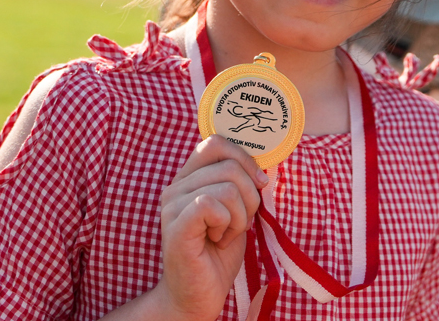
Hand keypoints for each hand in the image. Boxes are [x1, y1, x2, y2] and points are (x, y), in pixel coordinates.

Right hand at [151, 135, 268, 320]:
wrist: (198, 295)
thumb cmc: (217, 255)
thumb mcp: (237, 212)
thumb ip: (243, 185)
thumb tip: (266, 163)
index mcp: (188, 179)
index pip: (215, 142)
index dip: (244, 158)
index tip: (259, 184)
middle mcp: (175, 187)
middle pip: (229, 165)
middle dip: (249, 197)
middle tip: (239, 223)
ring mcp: (172, 205)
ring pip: (227, 187)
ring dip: (240, 217)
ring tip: (226, 235)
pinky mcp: (176, 225)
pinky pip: (213, 204)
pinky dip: (228, 224)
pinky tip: (217, 240)